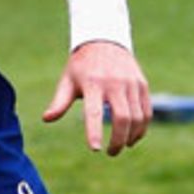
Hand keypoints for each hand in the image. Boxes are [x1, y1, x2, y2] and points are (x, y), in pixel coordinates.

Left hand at [42, 41, 150, 156]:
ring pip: (137, 117)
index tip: (95, 149)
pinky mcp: (142, 85)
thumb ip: (59, 102)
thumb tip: (46, 119)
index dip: (95, 131)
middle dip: (117, 140)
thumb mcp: (68, 80)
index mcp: (92, 83)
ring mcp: (131, 84)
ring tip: (121, 147)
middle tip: (110, 153)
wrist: (105, 41)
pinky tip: (132, 137)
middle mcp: (114, 83)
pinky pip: (146, 112)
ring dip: (130, 137)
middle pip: (122, 118)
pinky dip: (141, 128)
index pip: (94, 112)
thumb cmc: (82, 66)